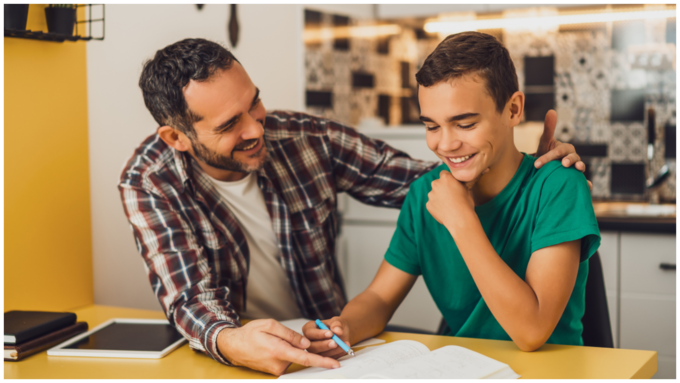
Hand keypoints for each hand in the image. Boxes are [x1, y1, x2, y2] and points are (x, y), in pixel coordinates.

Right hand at [216, 319, 339, 375]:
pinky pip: (289, 360)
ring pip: (295, 357)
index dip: (322, 361)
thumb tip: (307, 344)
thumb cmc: (250, 333)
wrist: (233, 346)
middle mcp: (279, 364)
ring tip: (284, 339)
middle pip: (303, 356)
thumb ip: (290, 335)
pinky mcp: (276, 370)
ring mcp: (277, 369)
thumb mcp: (270, 325)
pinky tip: (281, 344)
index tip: (335, 364)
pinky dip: (291, 352)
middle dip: (314, 350)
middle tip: (330, 341)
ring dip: (299, 349)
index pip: (305, 358)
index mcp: (279, 351)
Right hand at [302, 317, 350, 358]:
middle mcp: (310, 341)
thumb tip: (337, 330)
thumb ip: (337, 324)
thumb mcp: (337, 321)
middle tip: (335, 342)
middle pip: (312, 346)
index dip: (319, 334)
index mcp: (309, 328)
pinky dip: (337, 354)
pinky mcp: (322, 358)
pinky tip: (344, 349)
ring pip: (320, 354)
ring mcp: (315, 351)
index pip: (309, 332)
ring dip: (333, 350)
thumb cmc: (336, 325)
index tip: (330, 333)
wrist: (342, 333)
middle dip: (324, 345)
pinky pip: (328, 359)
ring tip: (343, 344)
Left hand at [426, 170, 478, 229]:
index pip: (444, 173)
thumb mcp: (466, 189)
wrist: (461, 219)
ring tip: (449, 205)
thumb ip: (459, 182)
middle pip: (437, 183)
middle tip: (451, 196)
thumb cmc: (466, 203)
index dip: (448, 179)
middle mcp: (436, 184)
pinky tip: (445, 211)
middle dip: (442, 188)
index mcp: (446, 178)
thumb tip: (462, 180)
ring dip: (439, 197)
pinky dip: (436, 206)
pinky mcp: (428, 205)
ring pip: (434, 194)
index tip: (452, 185)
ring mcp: (431, 195)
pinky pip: (432, 204)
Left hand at [534, 110, 592, 189]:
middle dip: (569, 160)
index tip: (536, 164)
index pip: (558, 151)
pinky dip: (587, 184)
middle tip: (564, 163)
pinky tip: (588, 187)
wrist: (546, 168)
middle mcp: (573, 158)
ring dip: (579, 168)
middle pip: (573, 158)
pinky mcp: (576, 178)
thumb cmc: (546, 153)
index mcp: (566, 149)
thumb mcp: (545, 142)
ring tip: (577, 169)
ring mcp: (576, 168)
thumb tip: (551, 110)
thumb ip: (549, 128)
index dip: (548, 157)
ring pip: (580, 167)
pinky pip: (583, 181)